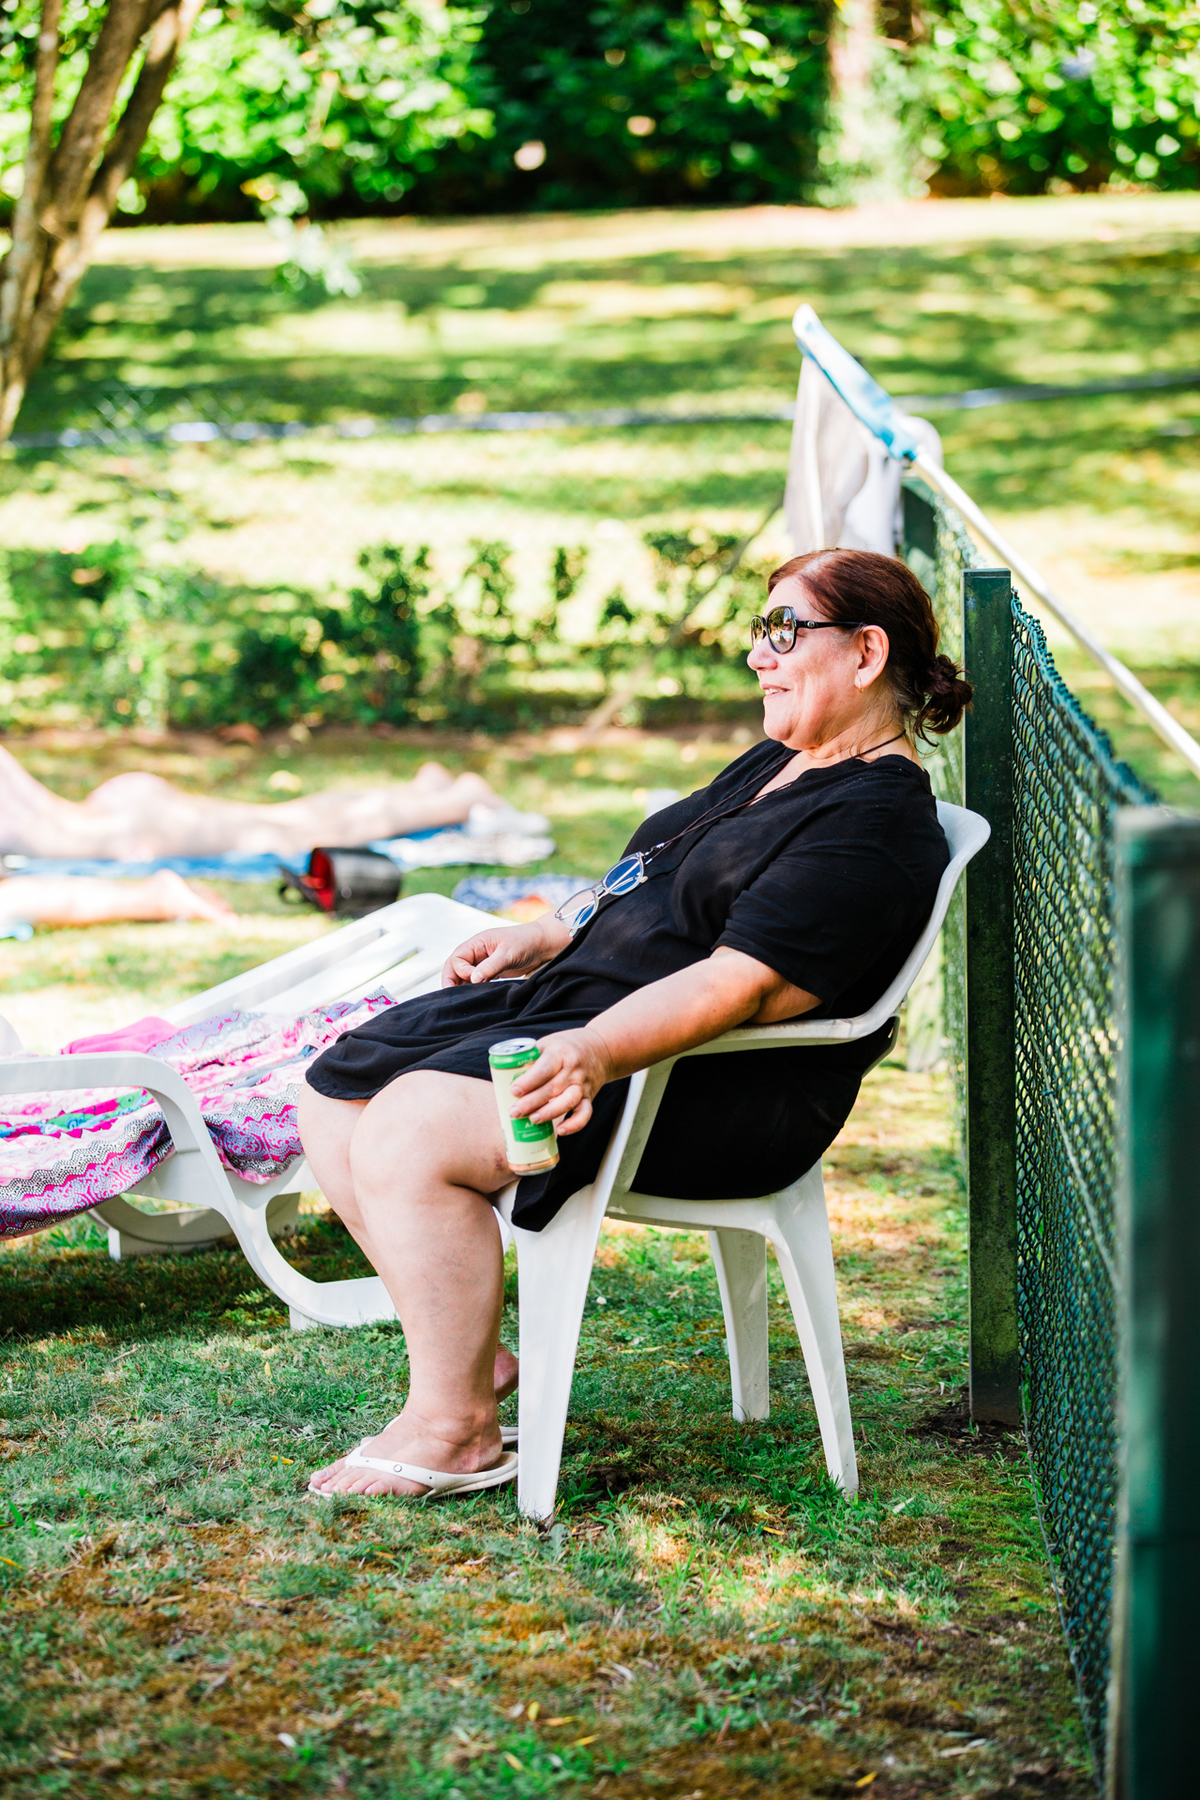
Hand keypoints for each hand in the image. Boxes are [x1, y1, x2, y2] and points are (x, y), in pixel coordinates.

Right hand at [442, 914, 569, 986]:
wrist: (543, 944)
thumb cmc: (525, 942)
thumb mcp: (508, 954)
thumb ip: (490, 966)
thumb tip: (473, 979)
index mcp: (477, 943)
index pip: (457, 958)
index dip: (461, 971)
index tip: (474, 979)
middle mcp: (477, 952)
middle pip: (455, 966)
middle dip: (452, 981)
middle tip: (452, 998)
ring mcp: (483, 961)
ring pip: (464, 975)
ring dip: (462, 986)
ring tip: (463, 1001)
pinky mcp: (491, 970)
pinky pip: (476, 980)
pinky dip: (473, 988)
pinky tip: (475, 997)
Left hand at [509, 1028, 612, 1135]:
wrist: (601, 1048)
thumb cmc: (566, 1047)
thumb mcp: (549, 1044)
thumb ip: (531, 1059)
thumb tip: (503, 1079)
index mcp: (560, 1053)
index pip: (544, 1069)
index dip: (528, 1081)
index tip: (513, 1091)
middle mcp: (573, 1070)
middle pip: (552, 1088)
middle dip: (532, 1102)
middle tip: (514, 1112)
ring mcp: (582, 1084)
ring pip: (568, 1101)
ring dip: (549, 1113)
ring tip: (533, 1120)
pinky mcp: (590, 1096)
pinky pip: (585, 1113)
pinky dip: (575, 1124)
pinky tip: (560, 1130)